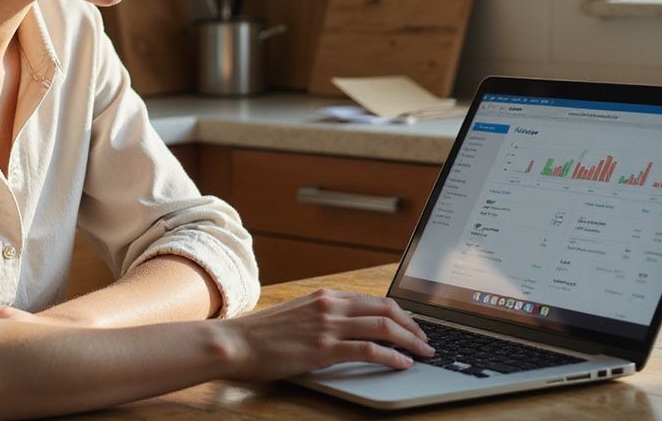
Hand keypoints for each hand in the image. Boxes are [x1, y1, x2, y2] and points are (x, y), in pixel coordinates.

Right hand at [219, 288, 433, 381]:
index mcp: (325, 296)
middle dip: (412, 326)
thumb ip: (321, 316)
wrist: (235, 342)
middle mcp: (330, 305)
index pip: (373, 300)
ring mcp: (328, 325)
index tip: (411, 326)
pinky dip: (391, 357)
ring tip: (423, 353)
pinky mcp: (324, 348)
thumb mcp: (297, 315)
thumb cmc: (261, 335)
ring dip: (409, 340)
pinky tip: (402, 364)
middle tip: (425, 341)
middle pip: (385, 309)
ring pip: (383, 326)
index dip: (399, 313)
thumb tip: (344, 328)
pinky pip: (368, 349)